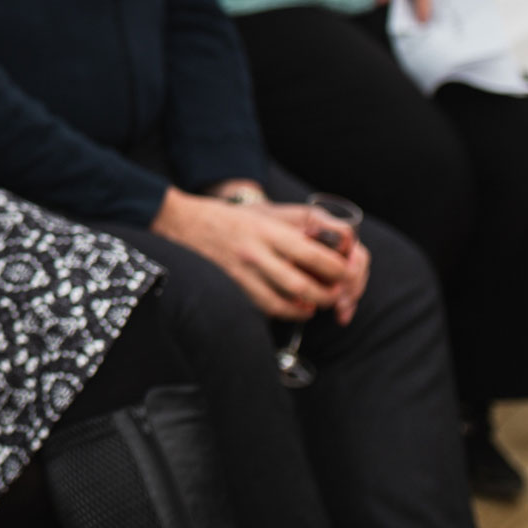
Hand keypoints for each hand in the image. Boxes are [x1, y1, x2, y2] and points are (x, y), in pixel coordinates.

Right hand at [150, 187, 348, 319]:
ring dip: (308, 308)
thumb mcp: (263, 215)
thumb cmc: (227, 217)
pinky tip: (294, 308)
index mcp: (268, 231)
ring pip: (284, 302)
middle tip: (337, 294)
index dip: (338, 270)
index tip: (346, 273)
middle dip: (327, 295)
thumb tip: (328, 247)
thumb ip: (292, 230)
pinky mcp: (231, 287)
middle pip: (303, 285)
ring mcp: (242, 273)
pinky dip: (285, 312)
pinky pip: (264, 307)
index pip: (315, 256)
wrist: (181, 222)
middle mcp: (256, 253)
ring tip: (316, 305)